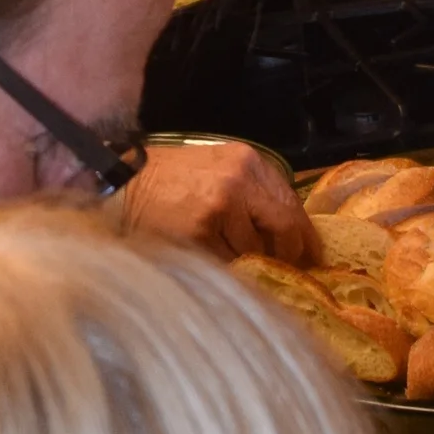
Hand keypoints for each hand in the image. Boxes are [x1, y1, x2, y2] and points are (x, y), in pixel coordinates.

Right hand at [122, 137, 309, 262]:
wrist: (121, 184)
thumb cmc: (168, 179)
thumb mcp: (216, 168)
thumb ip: (253, 192)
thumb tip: (289, 234)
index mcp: (247, 161)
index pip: (292, 203)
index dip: (304, 235)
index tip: (312, 256)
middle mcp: (239, 181)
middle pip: (284, 228)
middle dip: (289, 255)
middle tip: (289, 272)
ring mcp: (221, 208)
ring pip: (255, 252)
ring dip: (248, 263)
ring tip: (226, 256)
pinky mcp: (201, 233)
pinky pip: (228, 263)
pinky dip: (223, 268)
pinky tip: (207, 258)